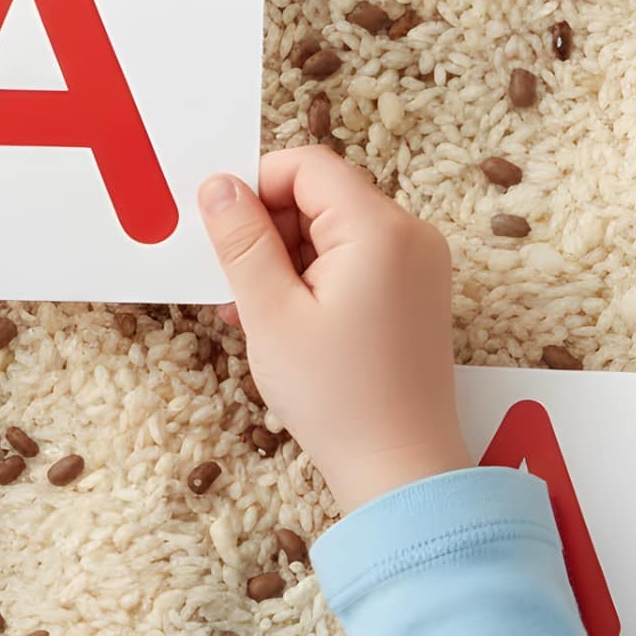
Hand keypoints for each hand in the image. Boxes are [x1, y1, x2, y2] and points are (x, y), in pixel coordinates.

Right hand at [198, 146, 469, 510]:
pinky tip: (279, 320)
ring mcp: (417, 265)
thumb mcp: (270, 313)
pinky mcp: (414, 294)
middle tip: (227, 281)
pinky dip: (310, 278)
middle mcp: (409, 235)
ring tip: (248, 312)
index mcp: (379, 229)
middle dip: (265, 229)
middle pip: (320, 196)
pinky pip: (352, 261)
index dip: (254, 185)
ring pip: (331, 230)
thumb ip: (241, 241)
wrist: (402, 469)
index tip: (218, 229)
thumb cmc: (337, 396)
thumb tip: (217, 185)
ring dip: (282, 258)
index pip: (306, 166)